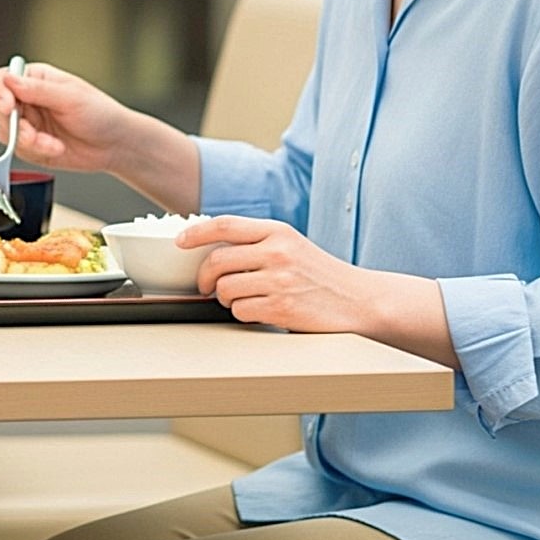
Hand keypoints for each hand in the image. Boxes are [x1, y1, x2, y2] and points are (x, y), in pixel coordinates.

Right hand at [0, 61, 137, 172]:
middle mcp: (28, 100)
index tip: (8, 107)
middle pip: (0, 109)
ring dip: (28, 141)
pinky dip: (35, 151)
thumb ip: (38, 90)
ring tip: (52, 143)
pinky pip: (18, 150)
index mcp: (36, 79)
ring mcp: (28, 123)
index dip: (0, 93)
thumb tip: (9, 79)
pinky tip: (56, 148)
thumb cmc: (101, 114)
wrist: (115, 145)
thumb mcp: (71, 97)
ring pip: (6, 132)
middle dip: (16, 125)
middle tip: (33, 133)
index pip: (2, 80)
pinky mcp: (31, 145)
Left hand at [186, 216, 386, 332]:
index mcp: (278, 231)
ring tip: (242, 299)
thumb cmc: (320, 274)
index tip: (180, 241)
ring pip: (225, 289)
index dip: (195, 232)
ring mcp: (280, 280)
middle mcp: (278, 252)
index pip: (225, 225)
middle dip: (204, 277)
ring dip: (226, 298)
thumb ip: (257, 242)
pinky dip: (242, 313)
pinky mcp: (282, 308)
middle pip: (217, 260)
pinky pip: (240, 311)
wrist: (359, 300)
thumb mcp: (291, 245)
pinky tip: (258, 310)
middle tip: (207, 285)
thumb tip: (210, 247)